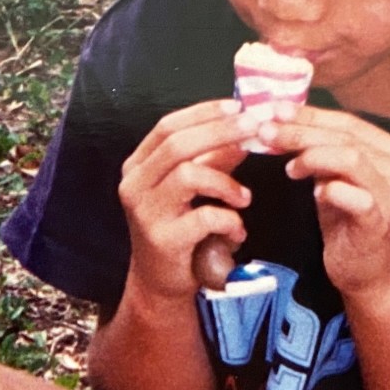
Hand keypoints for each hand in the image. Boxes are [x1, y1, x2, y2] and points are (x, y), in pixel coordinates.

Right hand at [117, 99, 262, 304]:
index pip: (167, 126)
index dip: (203, 113)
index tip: (238, 106)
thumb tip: (244, 129)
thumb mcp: (194, 190)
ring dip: (226, 183)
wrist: (161, 283)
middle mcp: (134, 185)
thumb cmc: (180, 230)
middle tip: (255, 130)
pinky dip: (229, 220)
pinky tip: (236, 231)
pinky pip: (204, 217)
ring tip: (244, 198)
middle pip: (177, 144)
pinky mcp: (162, 240)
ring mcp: (145, 213)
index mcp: (137, 166)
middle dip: (221, 132)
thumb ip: (213, 160)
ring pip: (188, 175)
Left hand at [261, 108, 389, 294]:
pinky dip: (330, 189)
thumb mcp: (334, 178)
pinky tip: (314, 191)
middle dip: (301, 131)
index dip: (311, 114)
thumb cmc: (348, 221)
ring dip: (311, 155)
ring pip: (350, 158)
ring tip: (287, 166)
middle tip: (266, 131)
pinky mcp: (380, 220)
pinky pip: (354, 196)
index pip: (348, 122)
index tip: (275, 109)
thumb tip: (283, 121)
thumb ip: (321, 151)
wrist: (367, 271)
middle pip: (346, 137)